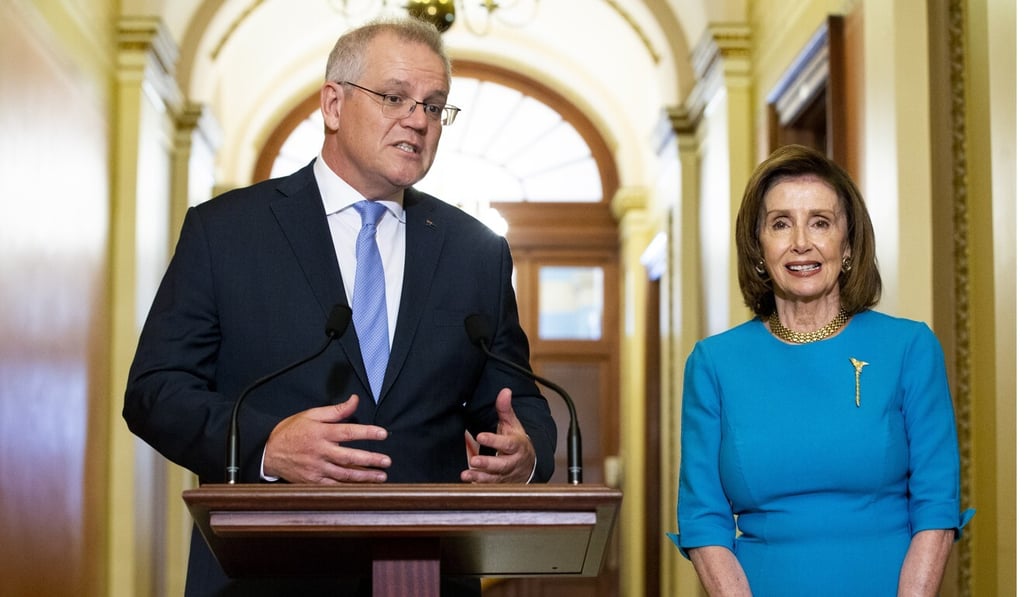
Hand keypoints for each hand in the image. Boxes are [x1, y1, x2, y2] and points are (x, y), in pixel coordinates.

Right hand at [263, 394, 390, 482]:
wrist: (270, 453)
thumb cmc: (291, 431)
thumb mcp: (311, 415)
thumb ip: (336, 410)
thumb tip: (355, 400)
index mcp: (320, 432)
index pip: (348, 432)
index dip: (367, 433)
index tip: (383, 434)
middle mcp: (320, 451)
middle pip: (349, 456)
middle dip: (370, 460)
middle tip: (387, 461)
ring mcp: (316, 468)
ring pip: (344, 474)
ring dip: (364, 476)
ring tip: (381, 476)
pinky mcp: (313, 481)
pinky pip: (334, 485)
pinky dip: (349, 487)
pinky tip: (362, 487)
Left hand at [461, 388, 536, 483]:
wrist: (530, 464)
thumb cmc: (517, 441)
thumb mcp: (513, 424)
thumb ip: (505, 409)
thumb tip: (505, 391)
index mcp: (517, 446)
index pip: (507, 443)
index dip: (494, 440)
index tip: (480, 436)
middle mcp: (513, 462)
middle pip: (502, 464)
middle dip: (488, 463)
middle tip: (474, 460)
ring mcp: (507, 475)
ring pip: (495, 478)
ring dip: (480, 477)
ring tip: (466, 475)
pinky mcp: (501, 484)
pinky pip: (490, 487)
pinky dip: (479, 485)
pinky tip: (468, 482)